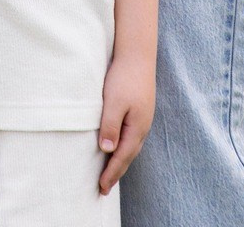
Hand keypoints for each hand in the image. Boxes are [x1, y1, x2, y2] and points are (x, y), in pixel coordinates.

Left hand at [98, 51, 155, 192]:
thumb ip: (110, 126)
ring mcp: (142, 119)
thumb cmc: (124, 77)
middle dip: (116, 172)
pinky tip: (117, 146)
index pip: (122, 157)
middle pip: (128, 156)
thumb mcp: (114, 102)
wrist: (138, 54)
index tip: (101, 188)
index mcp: (137, 128)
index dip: (111, 173)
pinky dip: (123, 147)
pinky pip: (131, 137)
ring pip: (131, 147)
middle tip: (104, 188)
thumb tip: (107, 150)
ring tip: (110, 172)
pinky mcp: (139, 111)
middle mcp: (142, 127)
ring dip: (120, 161)